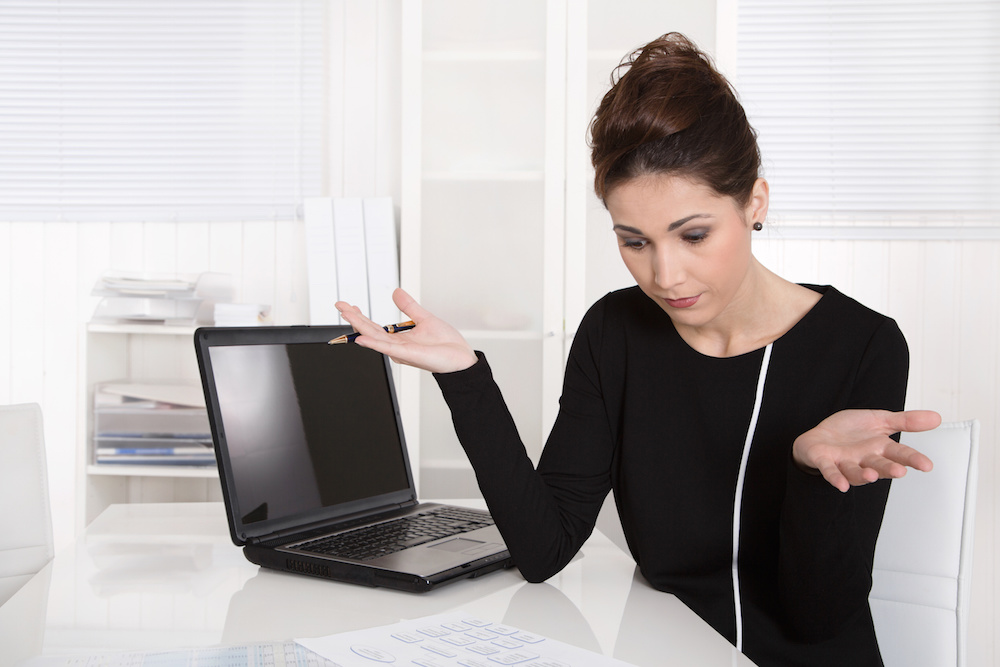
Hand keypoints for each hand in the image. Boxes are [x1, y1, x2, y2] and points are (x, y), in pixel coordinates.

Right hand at [335, 288, 477, 373]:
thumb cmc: (446, 344)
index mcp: (399, 338)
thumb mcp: (424, 318)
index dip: (360, 316)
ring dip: (359, 326)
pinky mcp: (408, 354)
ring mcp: (401, 351)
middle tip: (340, 305)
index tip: (348, 305)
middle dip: (354, 318)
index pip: (374, 326)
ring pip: (375, 337)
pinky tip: (361, 338)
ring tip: (346, 314)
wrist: (461, 358)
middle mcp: (396, 346)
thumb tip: (396, 292)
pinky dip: (373, 343)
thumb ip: (409, 306)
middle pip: (370, 331)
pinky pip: (387, 348)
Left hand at [792, 409, 940, 491]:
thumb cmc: (850, 431)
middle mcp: (864, 459)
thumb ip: (906, 421)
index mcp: (879, 448)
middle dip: (889, 469)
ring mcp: (845, 462)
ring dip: (864, 475)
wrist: (819, 436)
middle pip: (880, 465)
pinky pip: (831, 471)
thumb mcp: (880, 420)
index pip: (900, 453)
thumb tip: (936, 417)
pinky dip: (836, 478)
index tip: (927, 465)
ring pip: (856, 472)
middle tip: (900, 471)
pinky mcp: (825, 462)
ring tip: (871, 475)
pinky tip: (842, 485)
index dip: (913, 459)